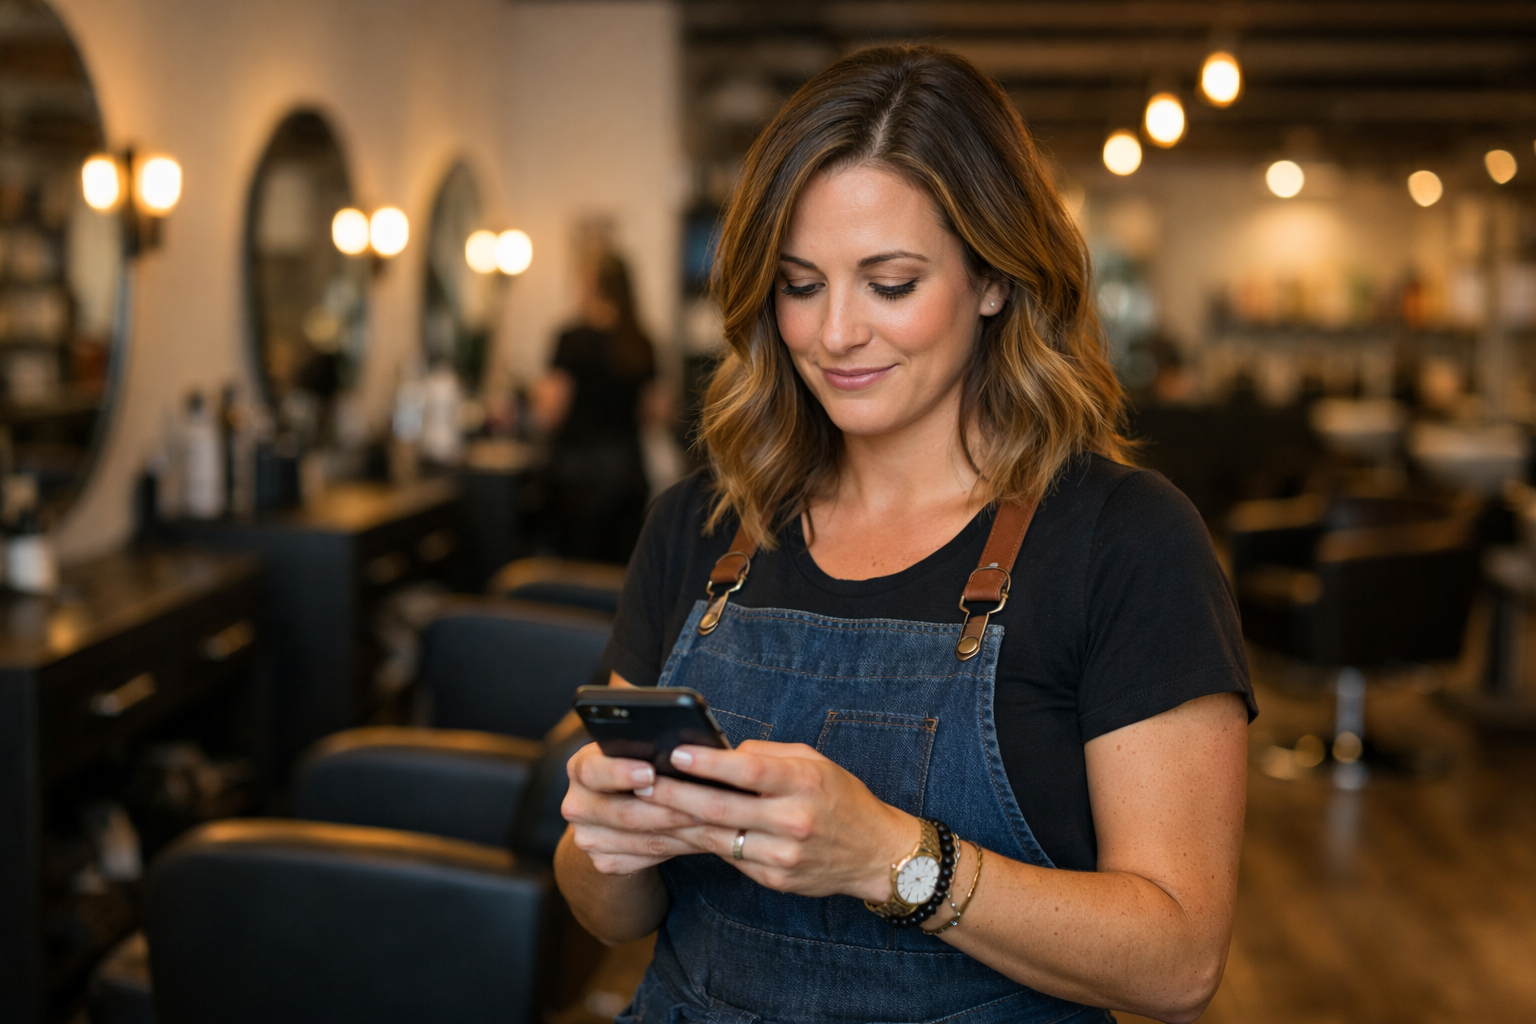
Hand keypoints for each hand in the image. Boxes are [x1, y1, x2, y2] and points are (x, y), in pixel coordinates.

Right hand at [561, 742, 708, 873]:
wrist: (615, 807)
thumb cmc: (635, 765)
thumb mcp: (633, 750)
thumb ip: (648, 748)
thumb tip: (686, 747)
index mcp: (581, 768)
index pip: (593, 771)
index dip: (621, 773)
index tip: (650, 772)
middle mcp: (577, 804)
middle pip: (623, 813)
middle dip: (668, 809)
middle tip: (704, 804)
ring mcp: (587, 837)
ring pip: (641, 840)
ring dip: (681, 832)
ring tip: (713, 822)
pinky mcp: (603, 862)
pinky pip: (647, 858)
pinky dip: (678, 848)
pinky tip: (700, 838)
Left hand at [638, 740, 914, 900]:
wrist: (878, 855)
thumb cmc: (841, 798)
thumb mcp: (814, 762)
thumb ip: (768, 756)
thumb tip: (721, 753)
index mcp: (804, 783)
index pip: (749, 771)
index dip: (709, 763)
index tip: (675, 753)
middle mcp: (793, 820)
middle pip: (722, 808)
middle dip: (676, 795)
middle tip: (641, 783)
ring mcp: (783, 854)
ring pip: (718, 838)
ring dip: (678, 823)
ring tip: (646, 808)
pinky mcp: (775, 879)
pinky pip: (730, 857)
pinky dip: (701, 844)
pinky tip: (676, 833)